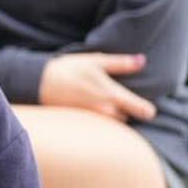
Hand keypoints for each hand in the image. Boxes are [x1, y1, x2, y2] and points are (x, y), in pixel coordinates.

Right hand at [38, 52, 154, 120]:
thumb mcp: (96, 61)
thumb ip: (121, 63)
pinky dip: (100, 120)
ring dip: (112, 115)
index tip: (146, 107)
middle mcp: (106, 111)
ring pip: (113, 122)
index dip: (147, 109)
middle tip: (116, 98)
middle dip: (125, 110)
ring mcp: (94, 119)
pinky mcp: (84, 124)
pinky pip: (100, 126)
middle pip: (127, 117)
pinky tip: (91, 108)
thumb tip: (142, 61)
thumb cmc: (69, 69)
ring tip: (102, 102)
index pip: (143, 110)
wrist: (39, 82)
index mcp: (112, 95)